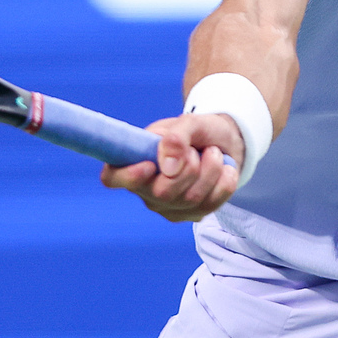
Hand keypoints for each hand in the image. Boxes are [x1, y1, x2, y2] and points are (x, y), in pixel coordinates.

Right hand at [100, 113, 243, 222]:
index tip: (150, 165)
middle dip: (189, 166)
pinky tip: (224, 170)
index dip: (127, 176)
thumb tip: (167, 165)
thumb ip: (177, 136)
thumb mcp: (191, 122)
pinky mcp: (192, 215)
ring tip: (212, 153)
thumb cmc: (199, 132)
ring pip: (191, 199)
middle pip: (162, 192)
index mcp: (135, 162)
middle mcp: (146, 190)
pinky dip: (224, 181)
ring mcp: (169, 207)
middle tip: (197, 149)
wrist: (225, 143)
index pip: (112, 177)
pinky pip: (212, 204)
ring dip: (210, 169)